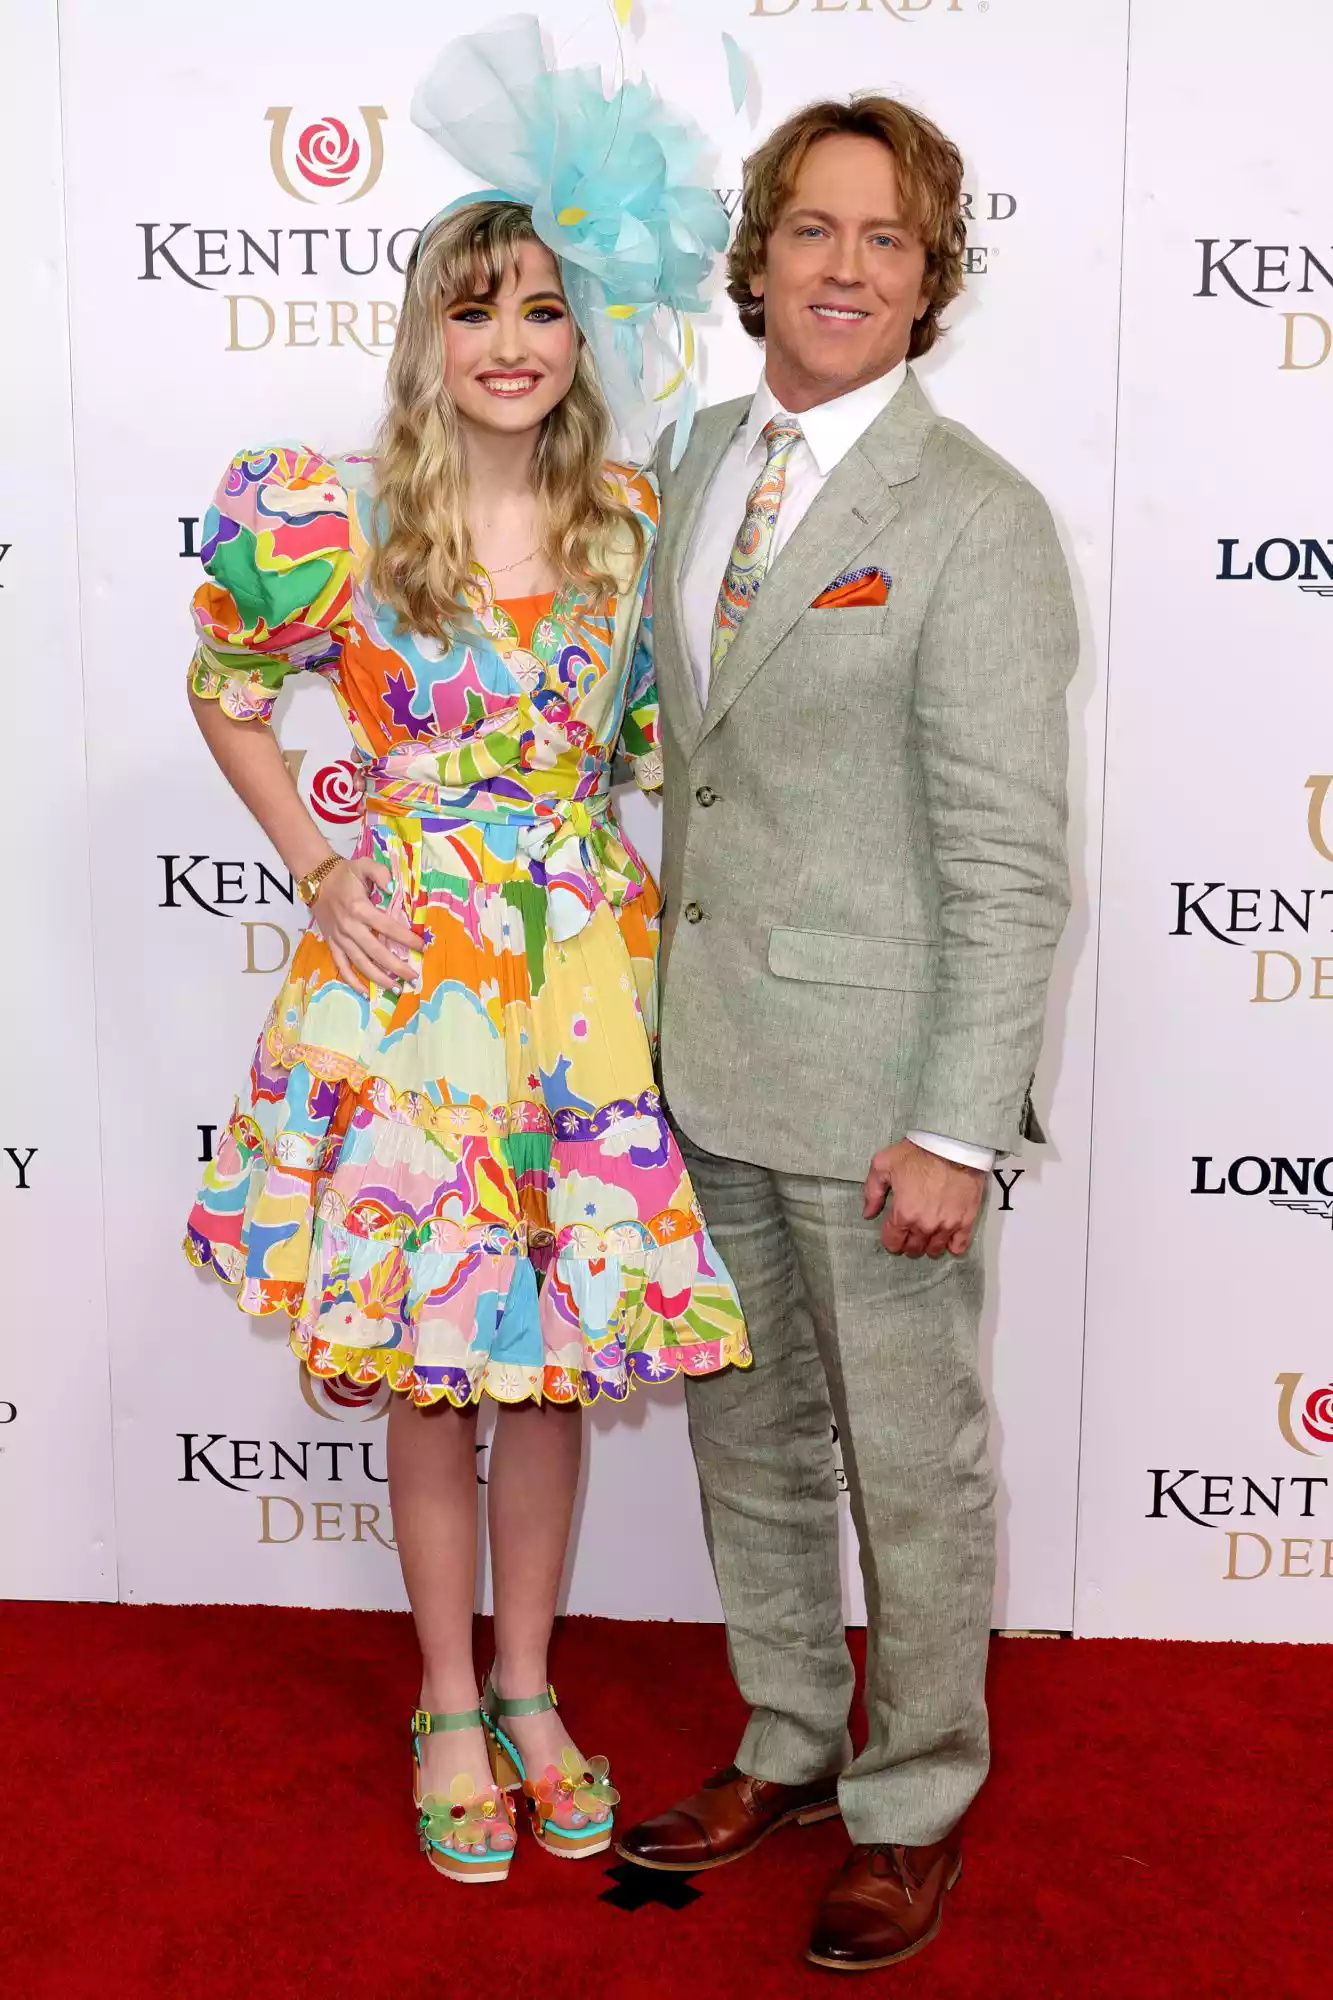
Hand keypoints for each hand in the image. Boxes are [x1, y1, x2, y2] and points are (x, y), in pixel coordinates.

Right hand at [310, 857, 423, 990]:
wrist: (315, 879)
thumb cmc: (344, 873)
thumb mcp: (364, 865)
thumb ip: (381, 873)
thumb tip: (394, 888)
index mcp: (359, 908)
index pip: (388, 927)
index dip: (406, 938)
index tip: (422, 946)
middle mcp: (349, 927)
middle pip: (376, 952)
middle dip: (396, 967)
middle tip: (414, 977)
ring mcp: (340, 938)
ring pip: (360, 964)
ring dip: (379, 978)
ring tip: (397, 989)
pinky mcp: (332, 944)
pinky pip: (342, 967)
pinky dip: (352, 982)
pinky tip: (366, 993)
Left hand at [862, 1138, 984, 1258]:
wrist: (954, 1144)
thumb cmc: (919, 1152)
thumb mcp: (883, 1164)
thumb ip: (872, 1191)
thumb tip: (868, 1213)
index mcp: (903, 1214)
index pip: (892, 1242)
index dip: (890, 1238)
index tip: (893, 1231)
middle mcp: (925, 1225)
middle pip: (913, 1248)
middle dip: (908, 1242)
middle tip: (909, 1230)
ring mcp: (947, 1225)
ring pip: (934, 1249)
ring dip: (928, 1244)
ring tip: (928, 1232)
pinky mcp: (966, 1221)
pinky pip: (959, 1246)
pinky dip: (952, 1245)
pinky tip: (948, 1236)